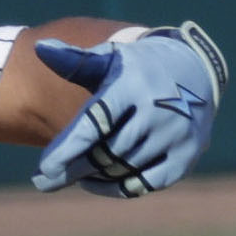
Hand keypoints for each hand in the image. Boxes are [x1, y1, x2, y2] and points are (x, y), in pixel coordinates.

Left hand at [30, 26, 223, 196]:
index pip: (95, 124)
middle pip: (105, 152)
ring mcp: (175, 136)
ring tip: (69, 175)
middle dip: (72, 169)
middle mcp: (157, 111)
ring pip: (122, 169)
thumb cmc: (136, 69)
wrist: (195, 72)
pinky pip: (143, 184)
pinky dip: (115, 188)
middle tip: (45, 181)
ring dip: (92, 177)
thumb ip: (75, 61)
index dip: (68, 149)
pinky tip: (94, 183)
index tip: (45, 168)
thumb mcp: (109, 58)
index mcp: (132, 86)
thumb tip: (41, 48)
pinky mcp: (185, 157)